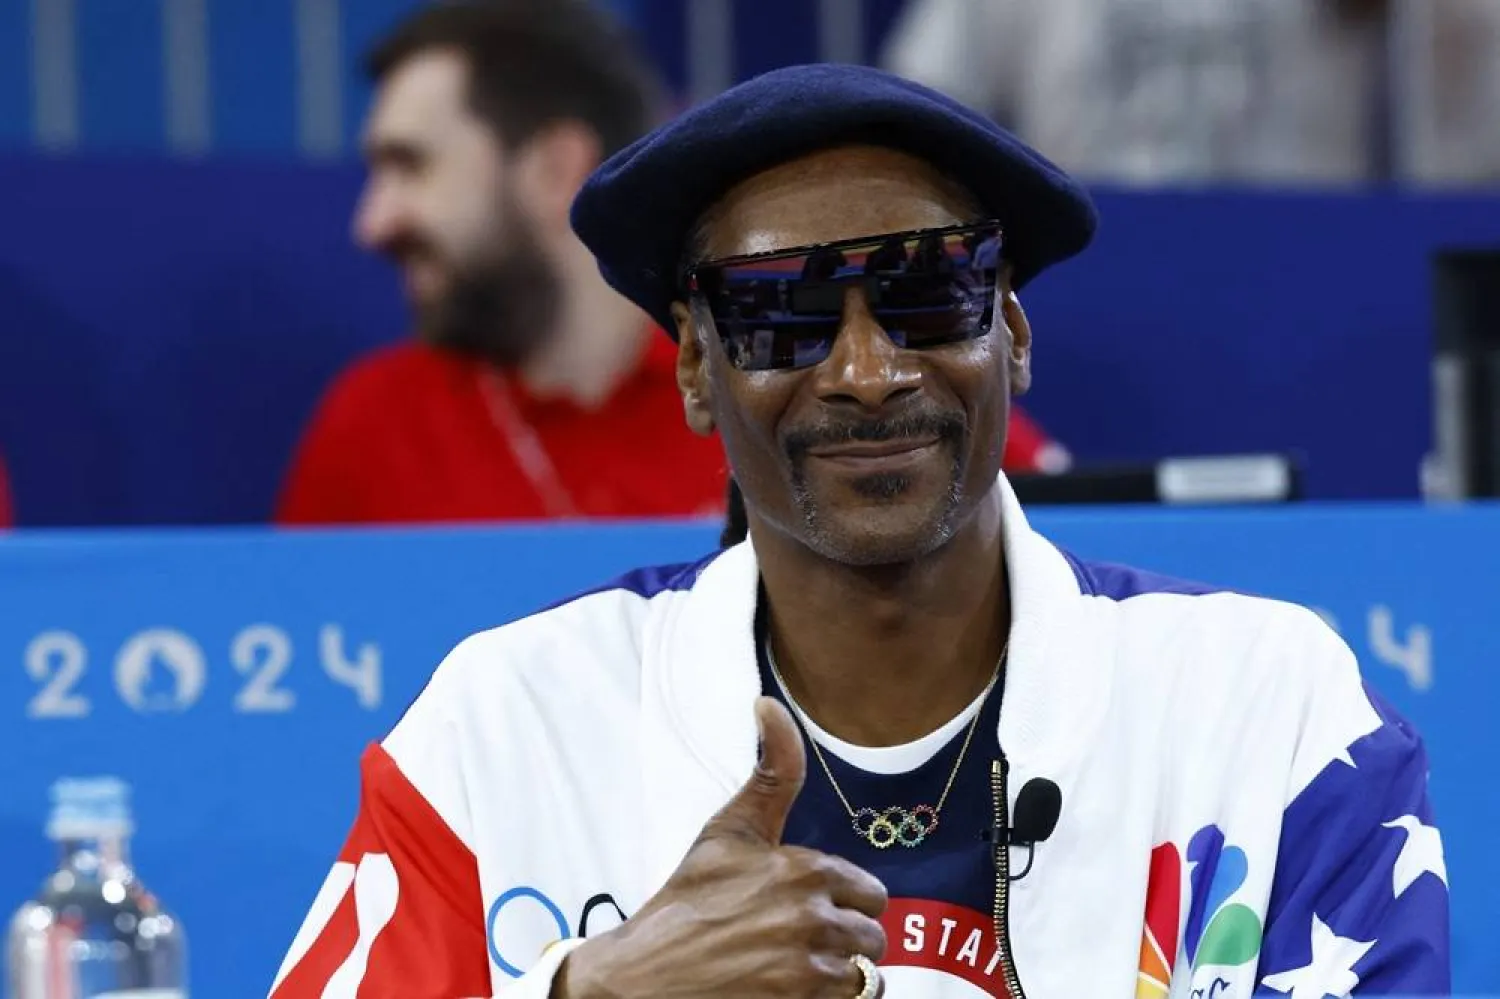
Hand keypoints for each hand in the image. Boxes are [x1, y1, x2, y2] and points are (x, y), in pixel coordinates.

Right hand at [554, 697, 887, 998]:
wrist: (644, 977)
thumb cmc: (687, 901)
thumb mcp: (729, 829)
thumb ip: (772, 771)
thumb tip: (769, 703)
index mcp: (805, 869)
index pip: (870, 893)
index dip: (842, 902)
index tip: (807, 907)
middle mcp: (814, 918)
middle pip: (873, 936)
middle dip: (846, 940)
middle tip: (803, 942)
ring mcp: (808, 969)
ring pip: (866, 974)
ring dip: (840, 974)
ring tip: (799, 968)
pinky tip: (794, 990)